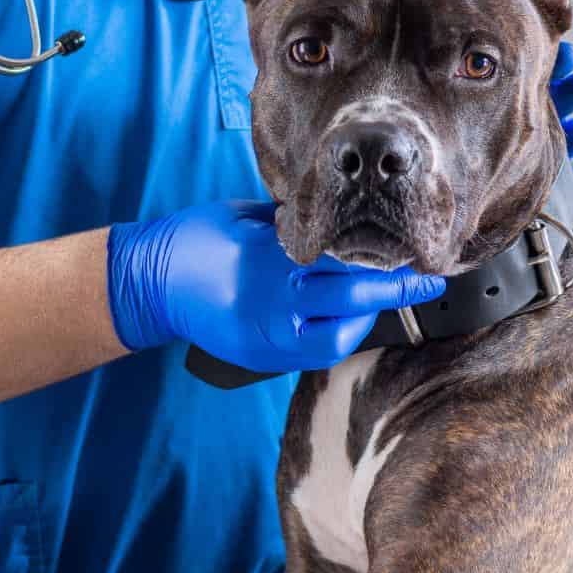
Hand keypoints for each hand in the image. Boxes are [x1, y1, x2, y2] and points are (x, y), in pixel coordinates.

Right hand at [106, 201, 445, 371]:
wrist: (146, 282)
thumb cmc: (196, 239)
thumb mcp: (245, 216)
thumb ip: (292, 225)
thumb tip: (347, 226)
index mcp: (265, 257)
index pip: (340, 260)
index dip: (384, 261)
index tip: (417, 256)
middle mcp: (267, 300)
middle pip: (349, 299)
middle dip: (392, 290)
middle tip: (426, 281)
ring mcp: (262, 335)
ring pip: (337, 337)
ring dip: (366, 319)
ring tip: (382, 298)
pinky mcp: (258, 356)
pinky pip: (315, 355)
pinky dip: (340, 339)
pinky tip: (350, 321)